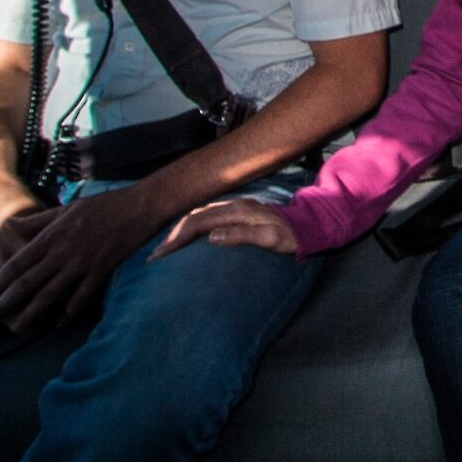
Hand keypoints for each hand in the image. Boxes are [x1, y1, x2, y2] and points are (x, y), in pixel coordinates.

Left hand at [0, 185, 166, 333]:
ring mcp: (82, 264)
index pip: (17, 263)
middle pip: (27, 283)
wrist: (138, 207)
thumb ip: (38, 222)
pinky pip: (80, 298)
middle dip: (5, 303)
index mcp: (51, 235)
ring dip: (30, 314)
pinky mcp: (101, 272)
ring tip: (16, 328)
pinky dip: (67, 313)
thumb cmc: (101, 206)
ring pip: (50, 295)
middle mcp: (62, 252)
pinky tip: (57, 323)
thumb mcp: (66, 209)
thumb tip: (11, 227)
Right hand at [152, 198, 299, 259]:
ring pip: (197, 216)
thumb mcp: (270, 238)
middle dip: (171, 235)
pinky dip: (190, 227)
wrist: (307, 225)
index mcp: (237, 211)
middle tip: (154, 256)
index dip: (177, 238)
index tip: (160, 255)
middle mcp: (232, 206)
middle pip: (192, 217)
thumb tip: (211, 237)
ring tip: (164, 248)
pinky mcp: (235, 213)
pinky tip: (183, 238)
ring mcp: (233, 208)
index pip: (198, 223)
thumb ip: (242, 235)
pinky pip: (205, 217)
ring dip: (178, 230)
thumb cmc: (290, 236)